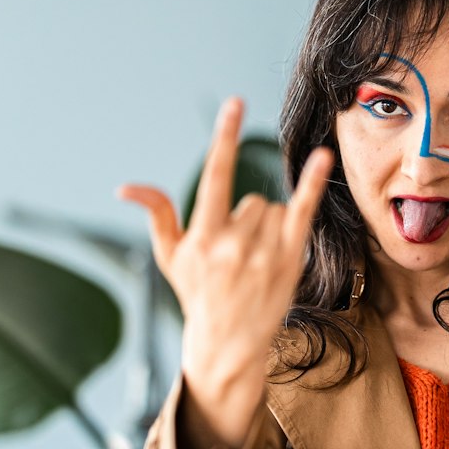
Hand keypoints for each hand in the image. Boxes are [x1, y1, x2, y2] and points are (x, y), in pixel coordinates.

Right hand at [116, 98, 332, 393]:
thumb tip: (125, 187)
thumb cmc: (198, 296)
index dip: (224, 137)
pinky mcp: (290, 261)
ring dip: (268, 227)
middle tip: (238, 256)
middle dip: (246, 219)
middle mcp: (234, 244)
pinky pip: (304, 212)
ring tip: (256, 262)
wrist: (228, 344)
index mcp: (203, 238)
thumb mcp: (171, 257)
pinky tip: (323, 158)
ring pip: (275, 209)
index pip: (215, 176)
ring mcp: (265, 254)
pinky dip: (313, 184)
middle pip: (252, 200)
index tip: (234, 103)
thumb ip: (157, 214)